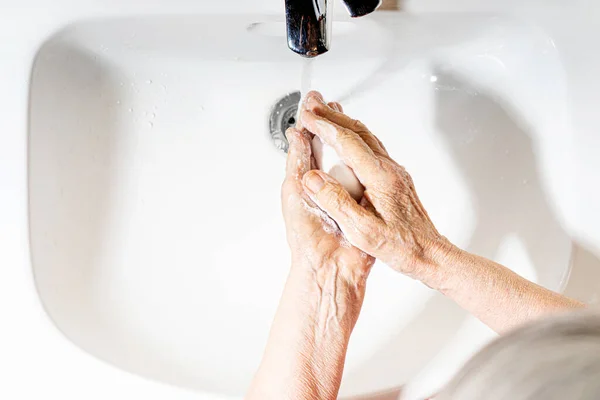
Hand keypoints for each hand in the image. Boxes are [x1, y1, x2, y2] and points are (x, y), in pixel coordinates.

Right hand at [298, 91, 450, 285]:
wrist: (430, 255)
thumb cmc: (402, 247)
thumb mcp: (363, 232)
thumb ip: (337, 203)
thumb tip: (313, 179)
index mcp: (381, 178)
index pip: (347, 142)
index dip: (324, 127)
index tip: (307, 117)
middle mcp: (389, 170)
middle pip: (358, 132)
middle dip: (332, 115)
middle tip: (312, 104)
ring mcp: (393, 173)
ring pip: (366, 137)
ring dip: (343, 123)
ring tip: (325, 114)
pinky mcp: (394, 180)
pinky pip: (370, 148)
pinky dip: (353, 137)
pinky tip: (346, 141)